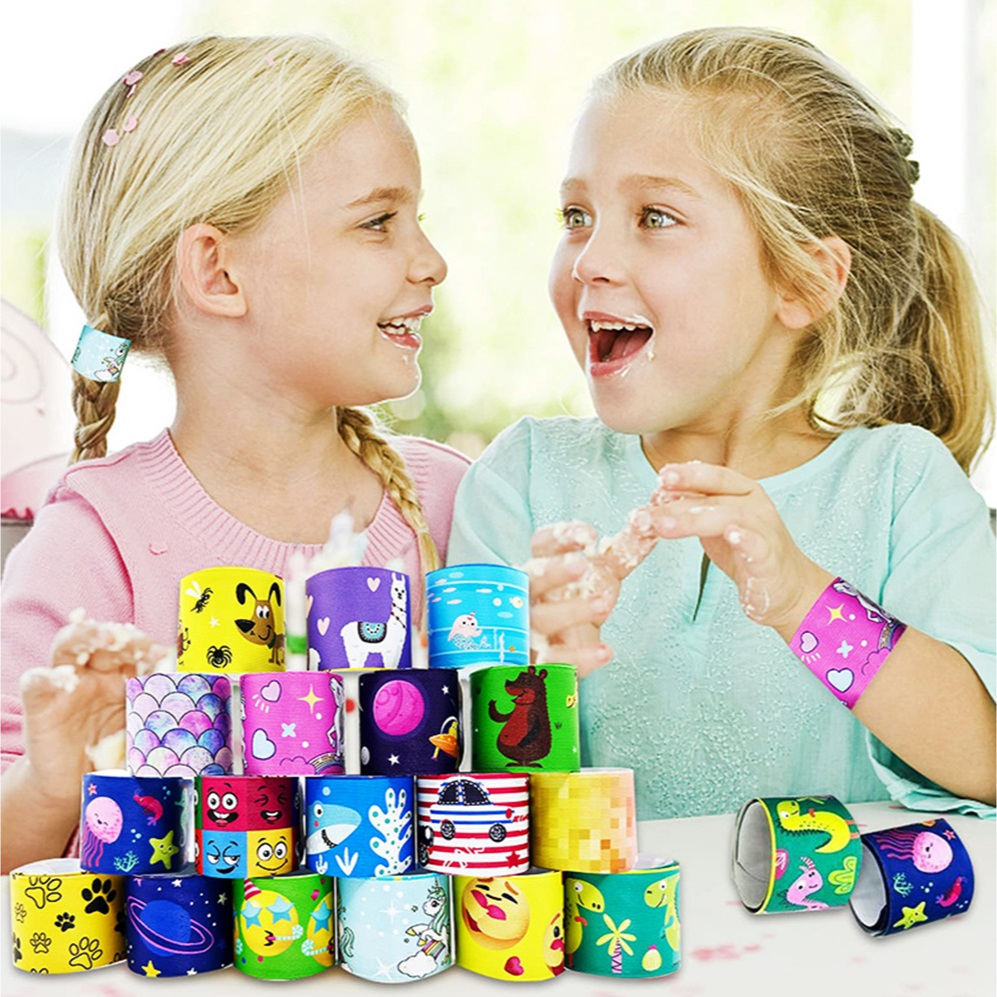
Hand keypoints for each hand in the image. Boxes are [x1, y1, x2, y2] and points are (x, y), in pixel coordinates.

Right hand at [20, 614, 169, 807]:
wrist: (78, 786)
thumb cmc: (117, 754)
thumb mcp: (145, 735)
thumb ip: (164, 720)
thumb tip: (202, 717)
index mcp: (128, 675)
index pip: (139, 649)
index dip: (151, 647)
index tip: (165, 655)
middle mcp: (99, 673)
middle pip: (106, 639)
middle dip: (121, 635)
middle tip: (132, 638)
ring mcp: (68, 685)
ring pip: (69, 645)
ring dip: (84, 636)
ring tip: (100, 636)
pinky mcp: (42, 705)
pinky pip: (37, 682)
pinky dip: (46, 677)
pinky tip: (60, 680)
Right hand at [524, 521, 615, 677]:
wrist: (557, 661)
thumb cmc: (575, 609)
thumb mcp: (601, 578)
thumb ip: (622, 555)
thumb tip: (649, 529)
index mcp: (541, 569)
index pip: (542, 546)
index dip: (561, 537)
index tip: (587, 534)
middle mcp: (528, 597)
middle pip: (532, 579)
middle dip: (554, 571)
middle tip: (580, 564)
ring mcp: (529, 631)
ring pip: (541, 619)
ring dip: (571, 611)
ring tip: (603, 606)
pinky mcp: (539, 665)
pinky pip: (555, 661)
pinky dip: (579, 657)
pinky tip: (605, 651)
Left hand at [649, 462, 831, 634]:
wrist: (786, 587)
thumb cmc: (746, 550)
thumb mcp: (715, 523)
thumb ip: (691, 508)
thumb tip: (655, 498)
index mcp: (742, 491)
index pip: (713, 476)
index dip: (687, 474)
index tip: (660, 477)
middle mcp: (755, 505)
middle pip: (713, 498)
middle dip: (676, 505)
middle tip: (645, 515)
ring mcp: (765, 531)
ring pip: (729, 518)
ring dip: (694, 520)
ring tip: (666, 527)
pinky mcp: (769, 559)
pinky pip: (757, 545)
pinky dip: (744, 539)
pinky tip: (731, 535)